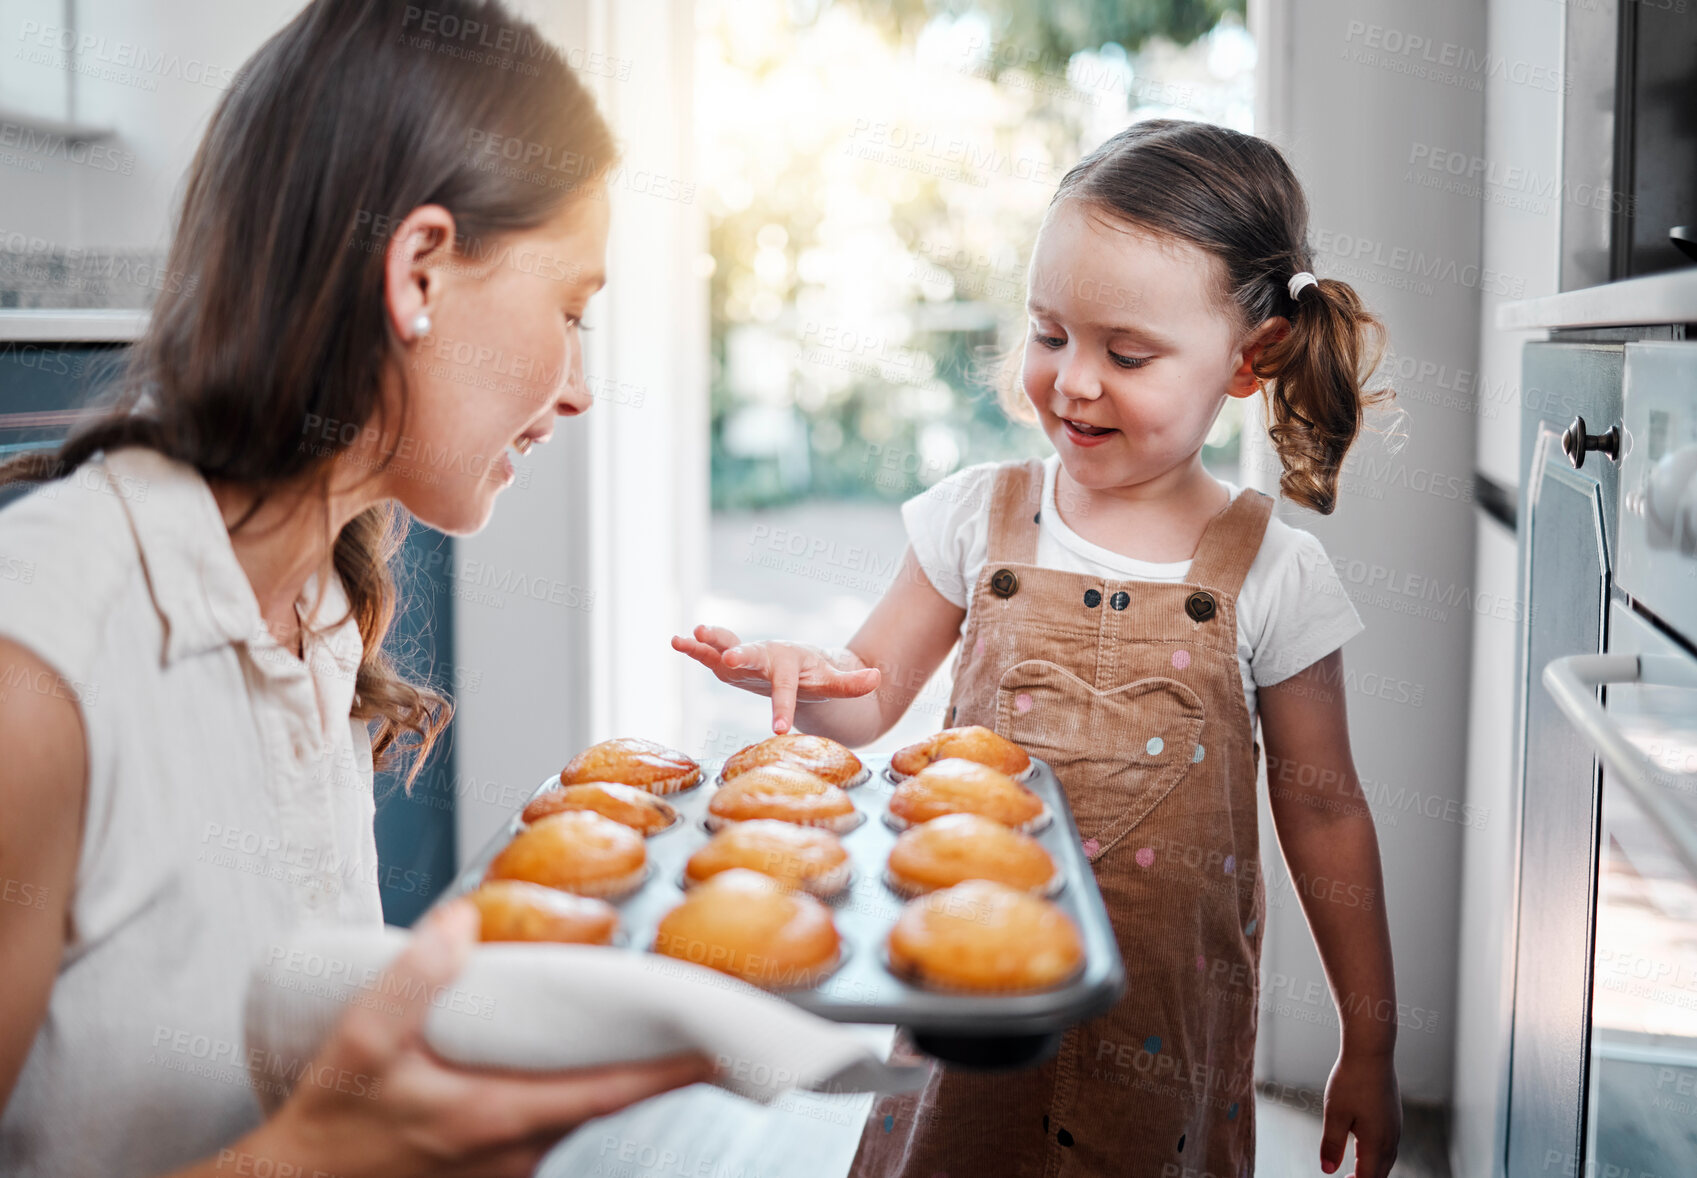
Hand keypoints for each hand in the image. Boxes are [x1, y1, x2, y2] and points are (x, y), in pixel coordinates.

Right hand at [238, 901, 713, 1177]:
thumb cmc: (328, 1132)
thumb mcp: (360, 1047)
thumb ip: (412, 982)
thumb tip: (462, 921)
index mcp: (495, 1120)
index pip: (609, 1092)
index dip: (672, 1068)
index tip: (722, 1043)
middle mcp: (515, 1156)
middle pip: (608, 1104)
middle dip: (655, 1066)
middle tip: (693, 1018)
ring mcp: (507, 1172)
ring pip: (580, 1117)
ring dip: (610, 1078)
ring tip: (637, 1026)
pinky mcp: (492, 1175)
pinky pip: (550, 1129)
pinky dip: (570, 1093)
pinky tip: (563, 1061)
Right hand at [671, 624, 881, 733]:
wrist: (798, 665)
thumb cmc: (816, 676)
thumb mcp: (835, 683)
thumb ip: (853, 683)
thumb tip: (879, 677)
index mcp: (790, 665)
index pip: (787, 689)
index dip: (784, 709)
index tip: (780, 730)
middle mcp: (765, 657)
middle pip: (753, 656)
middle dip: (741, 656)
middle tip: (730, 658)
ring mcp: (745, 658)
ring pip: (726, 649)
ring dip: (708, 644)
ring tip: (688, 636)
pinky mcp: (730, 664)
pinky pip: (710, 656)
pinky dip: (694, 649)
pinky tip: (676, 641)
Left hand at [1319, 1049, 1400, 1177]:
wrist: (1372, 1053)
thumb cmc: (1351, 1081)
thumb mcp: (1335, 1114)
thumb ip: (1332, 1145)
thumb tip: (1327, 1170)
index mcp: (1376, 1143)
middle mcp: (1390, 1139)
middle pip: (1381, 1173)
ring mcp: (1395, 1127)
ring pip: (1387, 1160)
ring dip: (1373, 1169)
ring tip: (1354, 1171)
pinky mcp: (1394, 1117)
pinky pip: (1389, 1146)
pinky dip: (1378, 1156)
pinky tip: (1365, 1148)